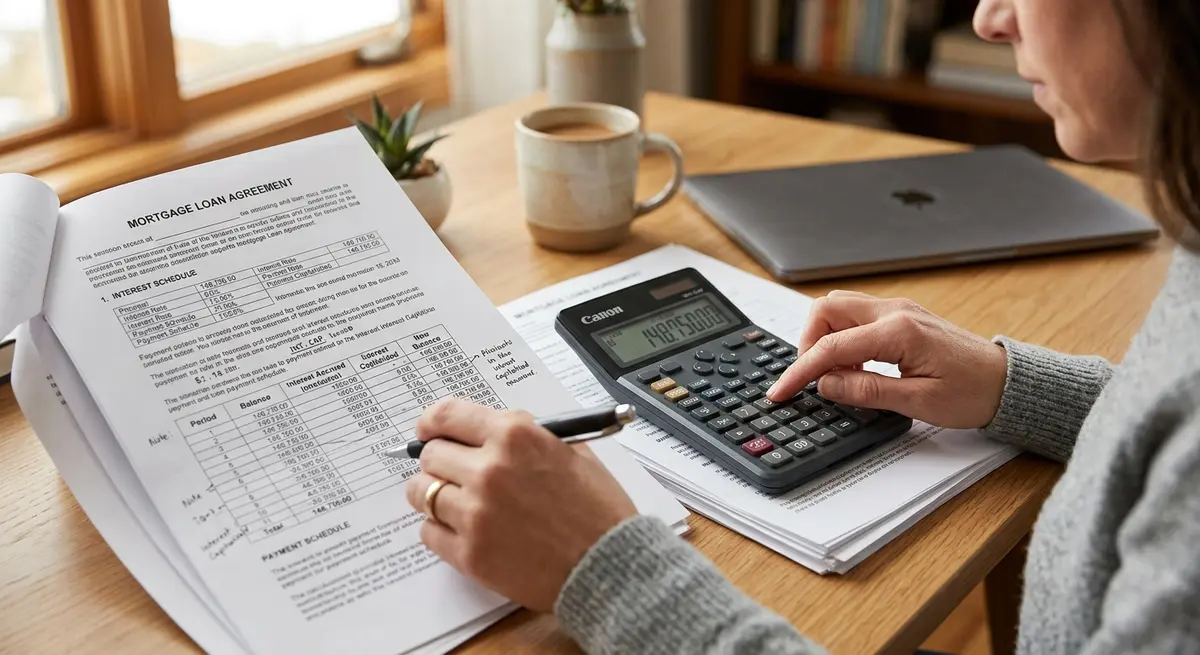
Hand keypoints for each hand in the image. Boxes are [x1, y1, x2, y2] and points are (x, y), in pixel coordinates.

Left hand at [404, 398, 636, 611]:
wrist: (610, 566)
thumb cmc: (598, 509)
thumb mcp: (571, 450)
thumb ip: (525, 434)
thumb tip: (485, 430)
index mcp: (515, 436)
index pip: (446, 415)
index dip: (432, 423)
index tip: (428, 431)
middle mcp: (489, 470)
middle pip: (430, 455)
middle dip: (440, 461)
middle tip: (455, 472)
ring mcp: (475, 514)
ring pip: (422, 493)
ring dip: (435, 494)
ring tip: (457, 502)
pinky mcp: (470, 554)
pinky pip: (429, 532)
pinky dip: (442, 530)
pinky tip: (466, 531)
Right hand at [766, 290, 1007, 428]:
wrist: (1008, 383)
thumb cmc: (973, 393)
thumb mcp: (918, 403)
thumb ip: (867, 391)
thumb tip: (826, 384)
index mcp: (899, 332)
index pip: (831, 347)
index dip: (800, 370)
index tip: (781, 391)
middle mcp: (895, 312)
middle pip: (826, 309)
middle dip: (807, 342)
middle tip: (813, 378)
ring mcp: (898, 310)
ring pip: (838, 309)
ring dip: (824, 339)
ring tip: (837, 376)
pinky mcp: (900, 316)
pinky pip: (856, 317)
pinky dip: (842, 338)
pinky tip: (855, 368)